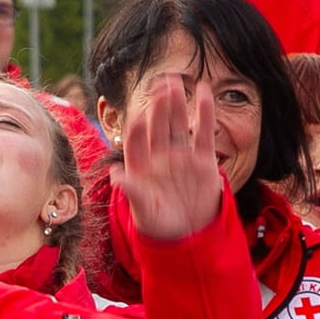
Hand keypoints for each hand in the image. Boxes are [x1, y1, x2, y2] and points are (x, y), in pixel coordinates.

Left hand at [112, 73, 223, 240]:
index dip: (137, 127)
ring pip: (178, 125)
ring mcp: (181, 157)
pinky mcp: (203, 161)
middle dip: (158, 105)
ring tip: (176, 81)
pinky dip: (205, 114)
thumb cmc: (159, 226)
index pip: (135, 140)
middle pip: (157, 126)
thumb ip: (133, 192)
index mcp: (140, 166)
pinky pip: (203, 133)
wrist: (188, 237)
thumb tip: (115, 175)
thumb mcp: (144, 212)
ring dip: (177, 104)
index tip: (140, 114)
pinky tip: (204, 93)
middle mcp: (159, 157)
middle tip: (160, 83)